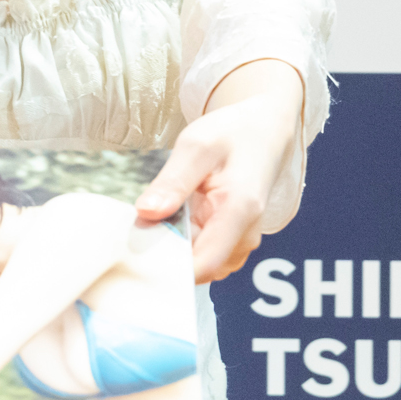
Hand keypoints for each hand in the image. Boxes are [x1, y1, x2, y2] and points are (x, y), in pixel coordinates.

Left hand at [136, 60, 302, 282]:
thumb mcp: (196, 146)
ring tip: (157, 217)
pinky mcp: (233, 242)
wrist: (263, 131)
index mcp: (239, 210)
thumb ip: (173, 182)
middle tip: (139, 226)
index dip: (167, 266)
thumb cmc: (232, 134)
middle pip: (198, 268)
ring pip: (199, 265)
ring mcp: (240, 242)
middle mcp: (245, 235)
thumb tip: (147, 213)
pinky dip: (183, 243)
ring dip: (174, 249)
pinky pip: (203, 255)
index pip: (203, 264)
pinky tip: (172, 219)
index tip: (137, 252)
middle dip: (166, 254)